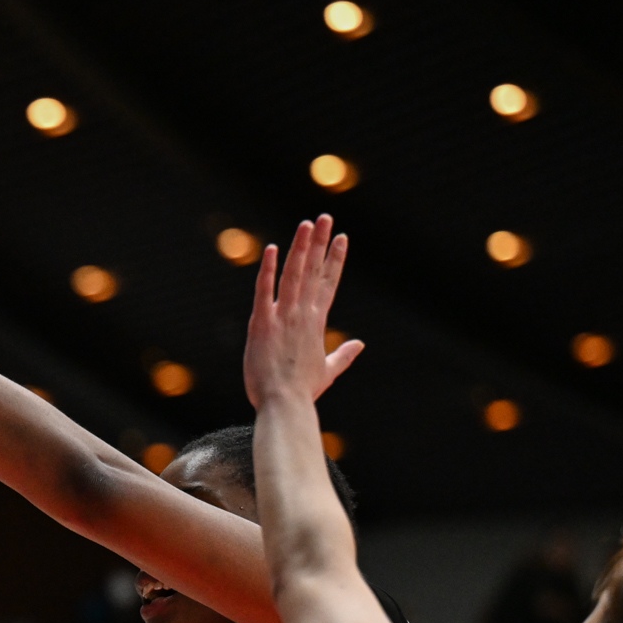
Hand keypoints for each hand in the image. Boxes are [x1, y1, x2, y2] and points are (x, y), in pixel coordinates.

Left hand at [241, 216, 358, 410]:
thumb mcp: (327, 371)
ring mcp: (283, 317)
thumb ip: (343, 355)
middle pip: (314, 271)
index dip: (335, 259)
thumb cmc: (302, 391)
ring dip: (301, 248)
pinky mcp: (262, 323)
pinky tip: (271, 249)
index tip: (342, 238)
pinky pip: (264, 291)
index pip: (328, 283)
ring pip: (294, 275)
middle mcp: (303, 314)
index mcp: (317, 323)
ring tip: (308, 224)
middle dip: (321, 243)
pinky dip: (267, 270)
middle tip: (326, 217)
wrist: (284, 405)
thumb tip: (359, 344)